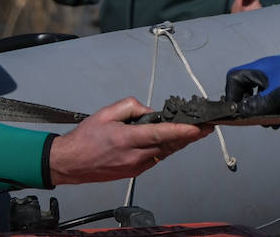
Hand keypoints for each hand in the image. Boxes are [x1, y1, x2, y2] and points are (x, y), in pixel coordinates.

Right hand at [48, 96, 209, 184]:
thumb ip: (132, 107)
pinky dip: (166, 147)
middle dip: (189, 136)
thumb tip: (150, 112)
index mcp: (126, 139)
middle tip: (207, 126)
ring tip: (194, 131)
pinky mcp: (135, 172)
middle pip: (169, 145)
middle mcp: (134, 156)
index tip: (199, 128)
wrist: (71, 163)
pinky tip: (171, 139)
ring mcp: (136, 167)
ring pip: (164, 152)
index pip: (160, 134)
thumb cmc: (86, 137)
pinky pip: (156, 158)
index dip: (182, 132)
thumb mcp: (107, 113)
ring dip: (179, 142)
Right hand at [224, 37, 279, 115]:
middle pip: (245, 91)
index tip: (237, 111)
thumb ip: (260, 104)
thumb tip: (243, 113)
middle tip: (255, 119)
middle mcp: (264, 75)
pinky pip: (273, 102)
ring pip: (260, 99)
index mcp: (258, 69)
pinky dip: (274, 112)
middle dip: (248, 107)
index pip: (234, 80)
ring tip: (270, 122)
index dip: (231, 96)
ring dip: (262, 112)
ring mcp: (275, 82)